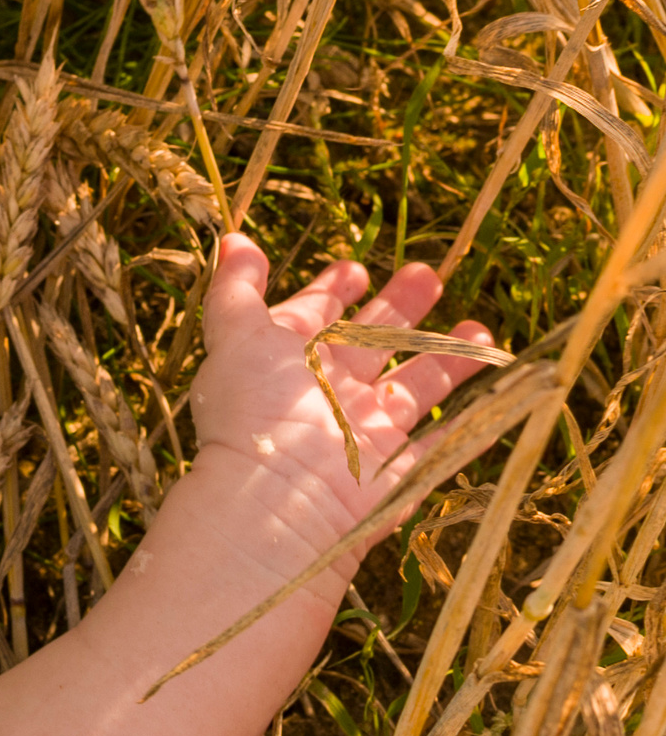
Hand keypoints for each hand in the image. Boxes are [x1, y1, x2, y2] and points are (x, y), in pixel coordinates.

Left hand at [191, 234, 495, 531]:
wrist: (280, 496)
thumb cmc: (254, 409)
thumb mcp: (236, 334)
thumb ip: (235, 287)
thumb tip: (233, 238)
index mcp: (288, 360)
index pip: (315, 316)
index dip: (332, 291)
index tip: (356, 268)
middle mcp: (328, 393)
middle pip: (372, 342)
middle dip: (399, 308)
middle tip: (430, 274)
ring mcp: (365, 431)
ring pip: (415, 387)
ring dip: (446, 357)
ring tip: (479, 326)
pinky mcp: (398, 469)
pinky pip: (443, 443)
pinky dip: (473, 420)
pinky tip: (501, 389)